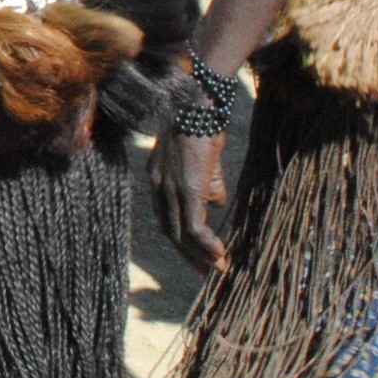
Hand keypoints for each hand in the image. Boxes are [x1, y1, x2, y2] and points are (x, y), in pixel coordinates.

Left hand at [150, 130, 231, 274]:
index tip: (193, 254)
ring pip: (181, 233)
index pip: (164, 216)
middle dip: (187, 253)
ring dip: (199, 253)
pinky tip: (219, 253)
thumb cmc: (204, 127)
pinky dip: (206, 244)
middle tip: (203, 271)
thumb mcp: (203, 160)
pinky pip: (195, 226)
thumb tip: (215, 203)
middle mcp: (158, 186)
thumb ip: (207, 184)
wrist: (201, 106)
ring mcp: (171, 189)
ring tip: (217, 266)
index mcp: (157, 178)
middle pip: (169, 230)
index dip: (179, 238)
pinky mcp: (188, 189)